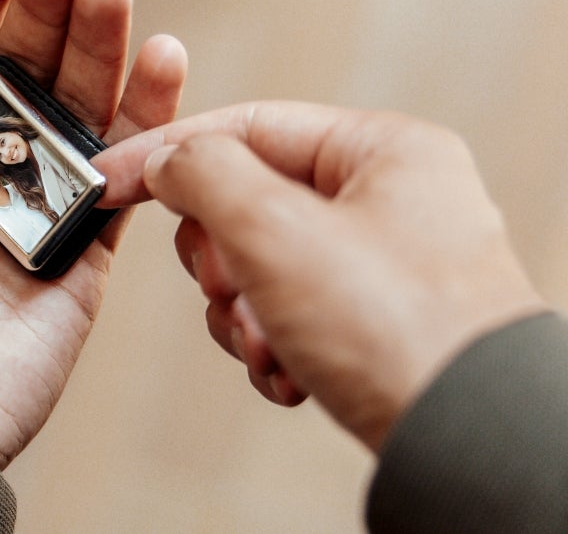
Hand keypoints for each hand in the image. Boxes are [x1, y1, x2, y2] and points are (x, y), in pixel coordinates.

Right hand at [94, 101, 545, 449]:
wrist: (459, 442)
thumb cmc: (395, 328)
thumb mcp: (274, 228)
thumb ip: (203, 174)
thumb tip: (167, 162)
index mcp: (383, 150)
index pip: (247, 126)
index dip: (168, 152)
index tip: (108, 182)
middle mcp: (389, 201)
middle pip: (248, 202)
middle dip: (222, 260)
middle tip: (230, 285)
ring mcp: (383, 266)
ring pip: (260, 268)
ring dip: (242, 314)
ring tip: (267, 342)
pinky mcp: (374, 326)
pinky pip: (288, 318)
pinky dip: (271, 348)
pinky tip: (290, 373)